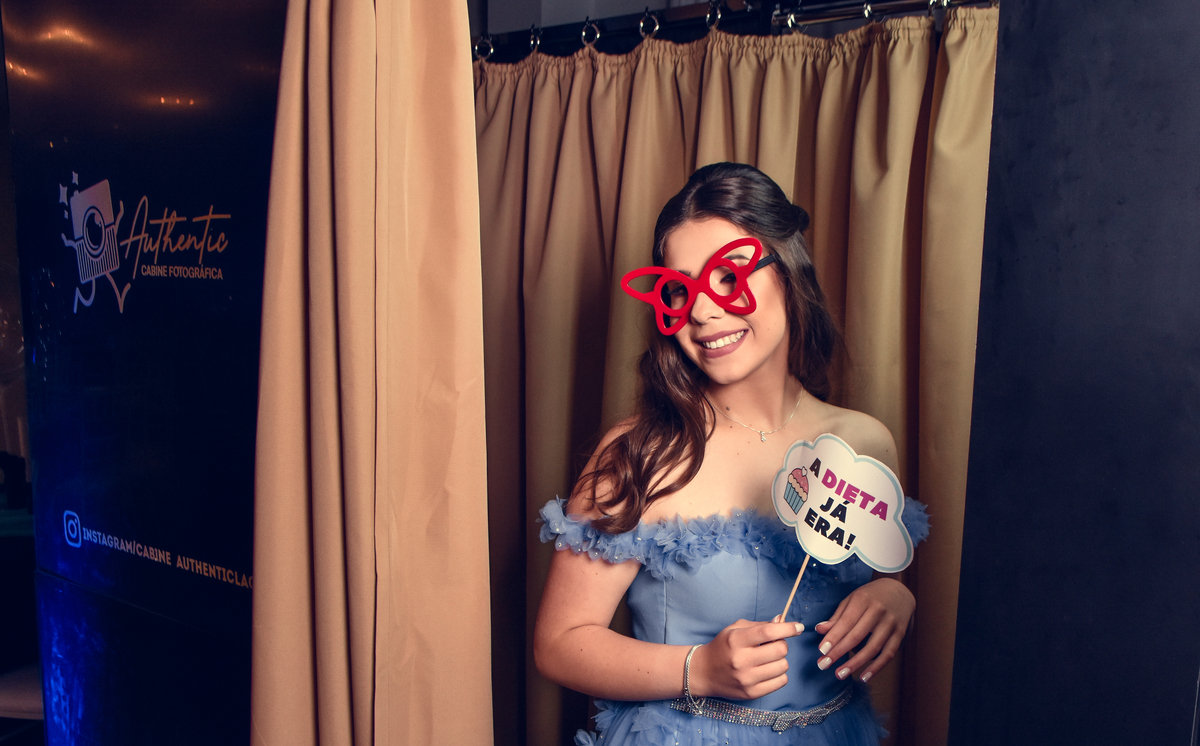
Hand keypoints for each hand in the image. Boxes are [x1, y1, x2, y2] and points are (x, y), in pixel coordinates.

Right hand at [689, 618, 804, 699]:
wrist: (703, 672)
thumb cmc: (722, 647)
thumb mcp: (735, 630)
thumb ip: (759, 625)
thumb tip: (781, 621)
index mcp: (737, 640)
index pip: (768, 632)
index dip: (788, 628)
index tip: (798, 627)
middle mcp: (741, 660)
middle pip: (780, 650)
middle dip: (781, 645)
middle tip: (773, 645)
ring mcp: (747, 679)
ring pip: (783, 666)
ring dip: (780, 660)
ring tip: (767, 659)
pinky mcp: (751, 693)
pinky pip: (781, 682)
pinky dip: (779, 674)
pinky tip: (768, 670)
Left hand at [812, 578, 913, 683]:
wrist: (900, 591)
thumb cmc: (870, 596)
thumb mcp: (852, 599)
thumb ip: (837, 616)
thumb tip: (819, 630)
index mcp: (863, 600)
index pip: (845, 622)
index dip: (833, 638)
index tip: (821, 651)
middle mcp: (878, 611)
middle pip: (857, 636)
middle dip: (839, 652)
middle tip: (823, 665)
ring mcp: (891, 623)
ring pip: (872, 648)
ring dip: (855, 664)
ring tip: (840, 674)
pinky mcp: (900, 634)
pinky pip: (888, 654)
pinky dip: (876, 668)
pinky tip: (863, 677)